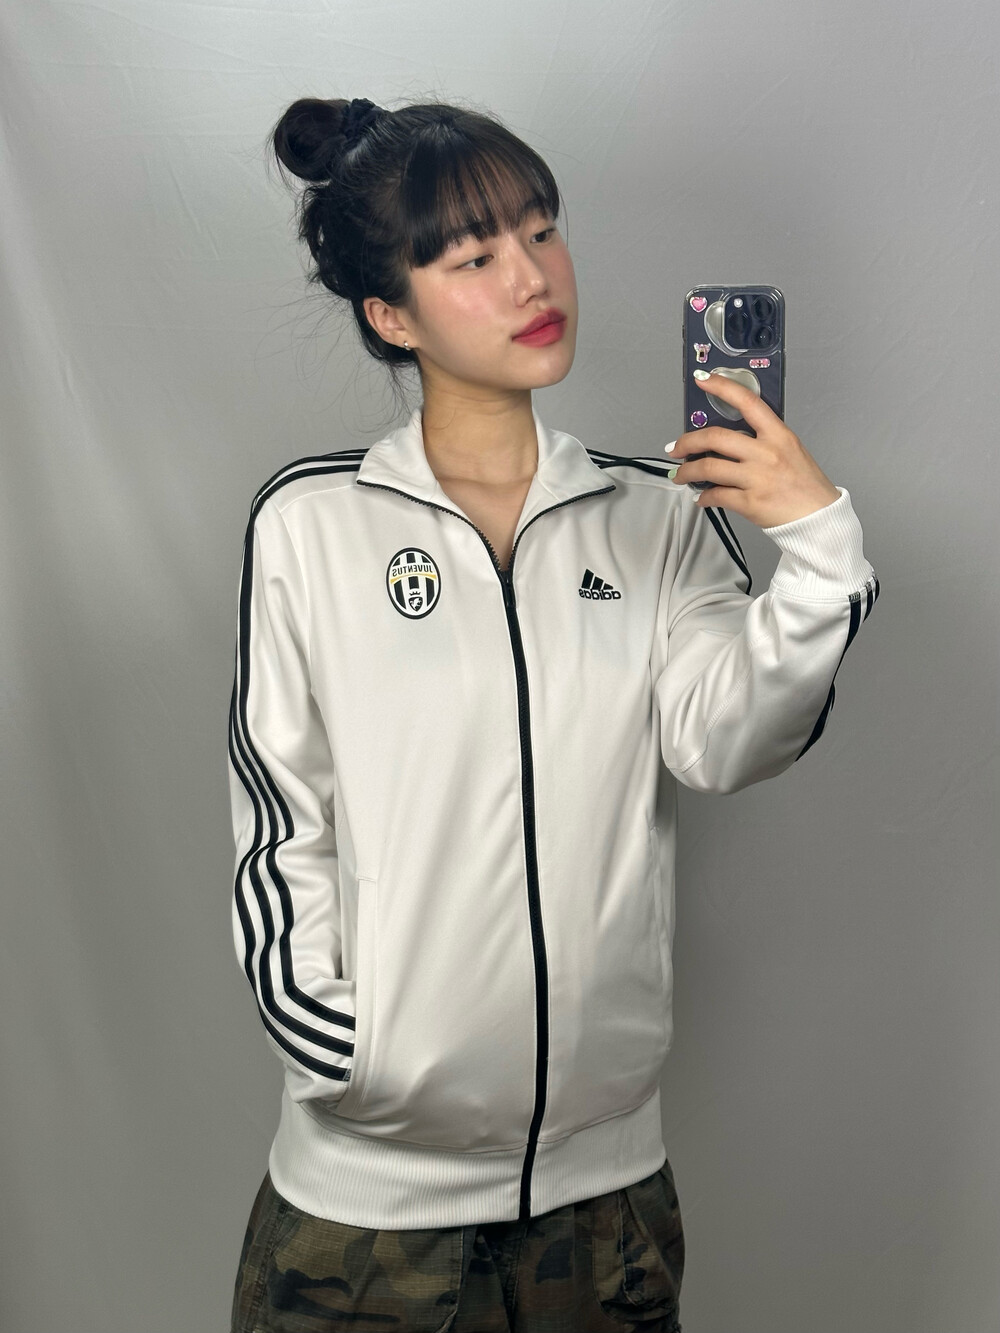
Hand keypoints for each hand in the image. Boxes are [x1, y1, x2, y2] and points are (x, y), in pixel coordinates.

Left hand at [666, 373, 840, 527]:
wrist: (819, 517)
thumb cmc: (805, 484)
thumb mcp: (790, 449)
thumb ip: (763, 439)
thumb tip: (728, 438)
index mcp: (778, 435)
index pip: (747, 402)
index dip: (722, 387)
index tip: (703, 381)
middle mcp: (766, 453)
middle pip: (715, 437)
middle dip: (687, 441)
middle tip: (676, 447)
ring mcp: (757, 478)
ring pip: (708, 468)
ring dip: (687, 471)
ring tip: (680, 474)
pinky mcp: (749, 502)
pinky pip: (716, 495)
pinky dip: (704, 497)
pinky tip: (701, 497)